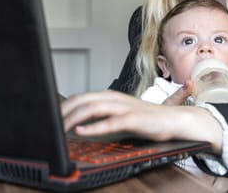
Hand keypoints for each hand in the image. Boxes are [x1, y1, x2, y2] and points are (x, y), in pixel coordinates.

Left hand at [61, 88, 223, 152]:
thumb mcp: (123, 113)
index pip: (83, 97)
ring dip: (74, 118)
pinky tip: (82, 131)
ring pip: (93, 108)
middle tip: (51, 122)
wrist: (176, 120)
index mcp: (112, 95)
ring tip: (61, 128)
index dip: (66, 105)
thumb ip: (106, 114)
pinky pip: (110, 122)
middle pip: (84, 100)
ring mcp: (125, 107)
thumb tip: (86, 120)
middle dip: (65, 111)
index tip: (53, 116)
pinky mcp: (133, 119)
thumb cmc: (150, 118)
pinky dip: (94, 127)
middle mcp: (117, 98)